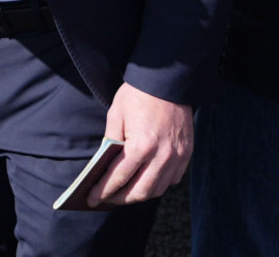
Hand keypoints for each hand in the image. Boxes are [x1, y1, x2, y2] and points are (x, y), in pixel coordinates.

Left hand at [86, 82, 192, 206]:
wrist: (167, 79)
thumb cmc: (138, 94)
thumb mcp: (116, 114)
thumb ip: (110, 142)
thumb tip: (104, 165)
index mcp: (141, 146)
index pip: (119, 178)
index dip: (103, 191)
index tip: (92, 199)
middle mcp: (161, 156)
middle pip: (139, 192)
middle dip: (120, 198)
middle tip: (107, 199)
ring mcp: (176, 157)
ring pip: (157, 190)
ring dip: (139, 195)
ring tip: (125, 193)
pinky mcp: (186, 153)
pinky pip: (172, 180)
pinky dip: (158, 184)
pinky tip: (146, 181)